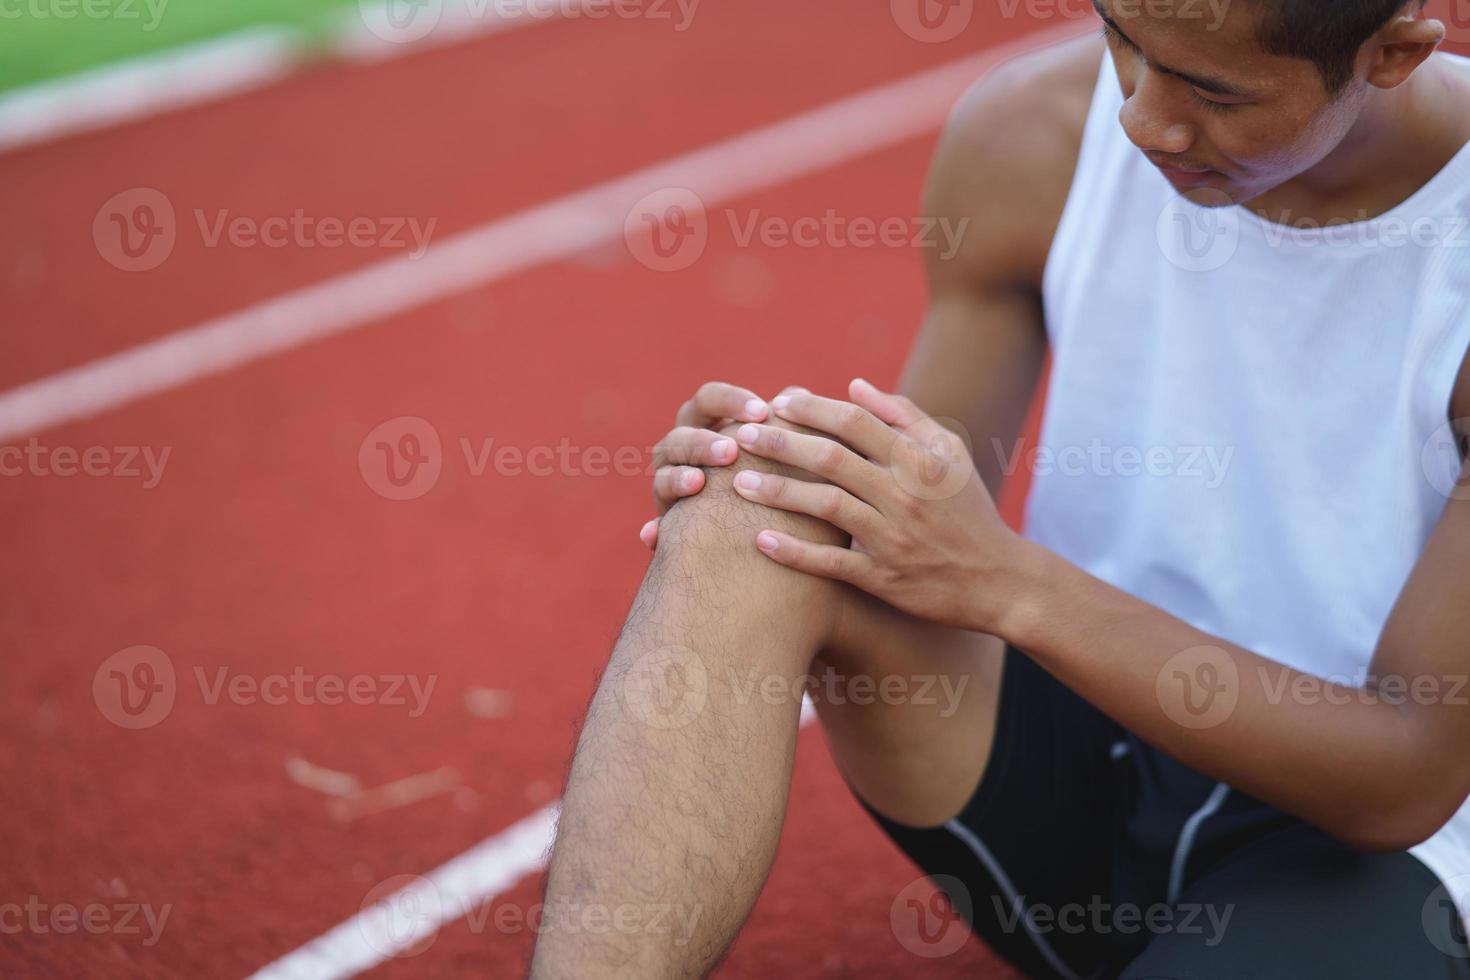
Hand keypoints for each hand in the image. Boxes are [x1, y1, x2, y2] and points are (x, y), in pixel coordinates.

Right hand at [640, 382, 809, 549]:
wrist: (751, 537)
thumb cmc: (771, 475)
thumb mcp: (778, 449)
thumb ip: (783, 424)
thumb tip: (800, 391)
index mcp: (707, 424)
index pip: (709, 400)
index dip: (730, 402)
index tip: (762, 413)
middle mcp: (682, 452)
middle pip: (678, 436)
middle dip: (702, 442)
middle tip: (730, 452)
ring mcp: (670, 487)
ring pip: (662, 477)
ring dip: (676, 478)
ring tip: (698, 483)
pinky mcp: (668, 524)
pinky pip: (653, 527)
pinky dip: (653, 530)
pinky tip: (654, 535)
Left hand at [727, 378, 1029, 633]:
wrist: (998, 580)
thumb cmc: (968, 509)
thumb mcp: (949, 454)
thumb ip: (903, 416)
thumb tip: (854, 386)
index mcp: (920, 460)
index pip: (855, 423)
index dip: (812, 409)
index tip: (777, 403)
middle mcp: (905, 496)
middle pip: (832, 460)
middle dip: (781, 444)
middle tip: (741, 436)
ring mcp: (894, 538)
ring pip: (826, 508)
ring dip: (779, 493)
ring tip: (739, 484)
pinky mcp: (884, 579)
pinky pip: (832, 563)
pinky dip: (795, 553)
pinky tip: (760, 541)